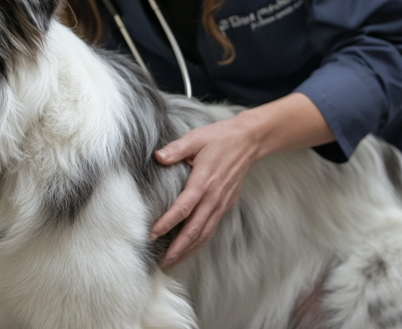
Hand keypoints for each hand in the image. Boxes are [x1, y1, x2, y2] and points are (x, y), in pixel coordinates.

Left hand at [149, 113, 261, 269]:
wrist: (249, 141)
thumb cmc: (220, 138)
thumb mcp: (196, 138)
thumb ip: (176, 149)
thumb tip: (158, 156)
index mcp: (204, 181)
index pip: (183, 208)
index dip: (167, 223)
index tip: (152, 234)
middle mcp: (213, 197)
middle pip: (194, 230)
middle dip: (177, 249)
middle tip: (161, 262)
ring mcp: (221, 204)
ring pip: (204, 234)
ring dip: (188, 250)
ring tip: (172, 262)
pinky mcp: (226, 205)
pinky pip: (211, 228)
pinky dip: (199, 242)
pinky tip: (189, 248)